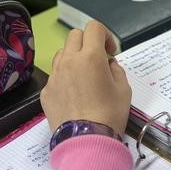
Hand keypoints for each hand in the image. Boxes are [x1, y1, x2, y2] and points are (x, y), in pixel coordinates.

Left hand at [41, 21, 130, 136]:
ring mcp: (54, 76)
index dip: (105, 35)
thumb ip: (116, 70)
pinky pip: (55, 75)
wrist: (86, 141)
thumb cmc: (110, 115)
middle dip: (87, 42)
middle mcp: (69, 61)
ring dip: (73, 57)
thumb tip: (108, 64)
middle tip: (97, 60)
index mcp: (90, 57)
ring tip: (83, 76)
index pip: (94, 28)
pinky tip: (74, 95)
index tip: (110, 52)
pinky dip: (65, 77)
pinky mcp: (46, 91)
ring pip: (61, 53)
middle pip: (74, 36)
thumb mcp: (124, 90)